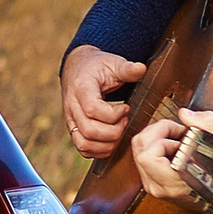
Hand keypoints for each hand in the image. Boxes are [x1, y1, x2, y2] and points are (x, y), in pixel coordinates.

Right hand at [63, 44, 145, 158]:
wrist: (78, 70)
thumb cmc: (97, 67)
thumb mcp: (112, 63)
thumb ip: (126, 68)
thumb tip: (141, 68)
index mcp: (81, 89)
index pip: (92, 109)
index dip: (114, 114)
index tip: (126, 108)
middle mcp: (72, 107)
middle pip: (89, 130)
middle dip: (114, 131)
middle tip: (125, 120)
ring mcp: (71, 121)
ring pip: (84, 143)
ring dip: (107, 144)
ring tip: (119, 131)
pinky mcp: (74, 130)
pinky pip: (83, 149)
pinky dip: (99, 151)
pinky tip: (112, 140)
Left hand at [127, 111, 203, 207]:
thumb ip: (204, 123)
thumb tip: (185, 114)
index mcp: (173, 182)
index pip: (148, 155)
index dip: (163, 135)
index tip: (180, 132)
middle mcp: (158, 186)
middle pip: (139, 147)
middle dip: (157, 131)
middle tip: (176, 130)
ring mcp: (151, 185)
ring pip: (137, 150)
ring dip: (154, 137)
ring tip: (175, 138)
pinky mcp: (149, 181)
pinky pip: (141, 156)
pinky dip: (153, 146)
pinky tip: (170, 146)